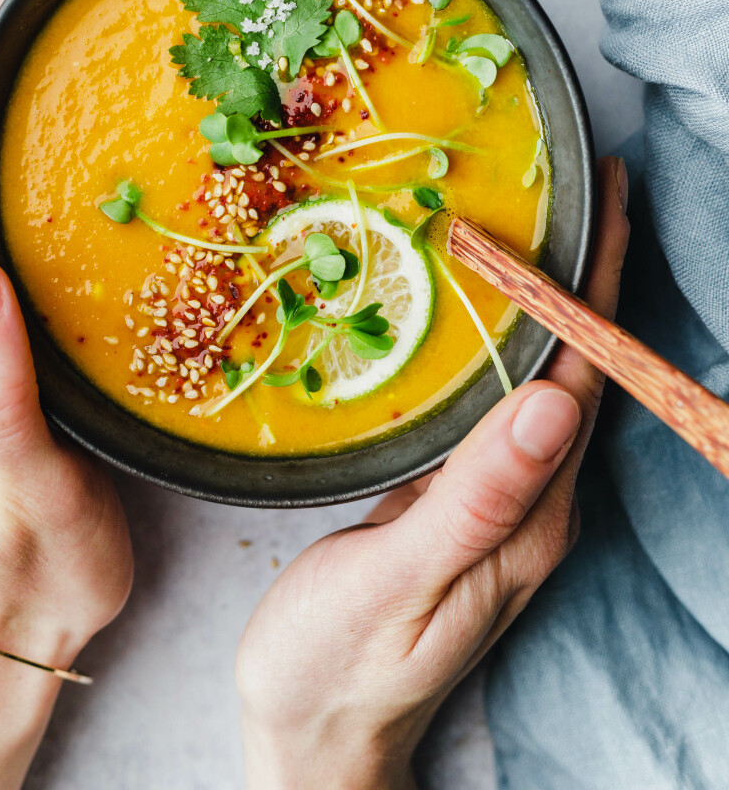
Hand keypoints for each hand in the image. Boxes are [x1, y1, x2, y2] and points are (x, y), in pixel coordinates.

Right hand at [237, 157, 629, 789]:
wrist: (309, 732)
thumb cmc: (336, 665)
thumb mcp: (398, 580)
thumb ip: (475, 496)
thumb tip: (556, 401)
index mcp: (528, 517)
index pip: (584, 378)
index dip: (599, 287)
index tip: (612, 202)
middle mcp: (529, 505)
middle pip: (574, 370)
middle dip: (586, 277)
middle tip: (584, 191)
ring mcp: (496, 504)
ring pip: (535, 380)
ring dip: (546, 302)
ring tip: (536, 226)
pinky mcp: (458, 503)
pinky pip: (492, 402)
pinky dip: (497, 340)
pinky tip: (474, 310)